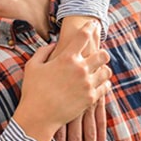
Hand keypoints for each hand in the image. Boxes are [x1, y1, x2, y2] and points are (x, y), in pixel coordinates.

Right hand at [13, 20, 110, 140]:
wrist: (39, 115)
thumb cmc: (33, 90)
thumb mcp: (32, 66)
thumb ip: (43, 51)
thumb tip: (54, 45)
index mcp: (66, 58)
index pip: (83, 37)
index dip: (90, 28)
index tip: (93, 24)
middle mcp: (80, 69)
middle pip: (103, 54)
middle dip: (101, 52)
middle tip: (97, 54)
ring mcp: (88, 84)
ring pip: (107, 71)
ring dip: (103, 68)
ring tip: (98, 69)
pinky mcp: (91, 98)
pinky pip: (106, 86)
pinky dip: (104, 83)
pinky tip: (98, 82)